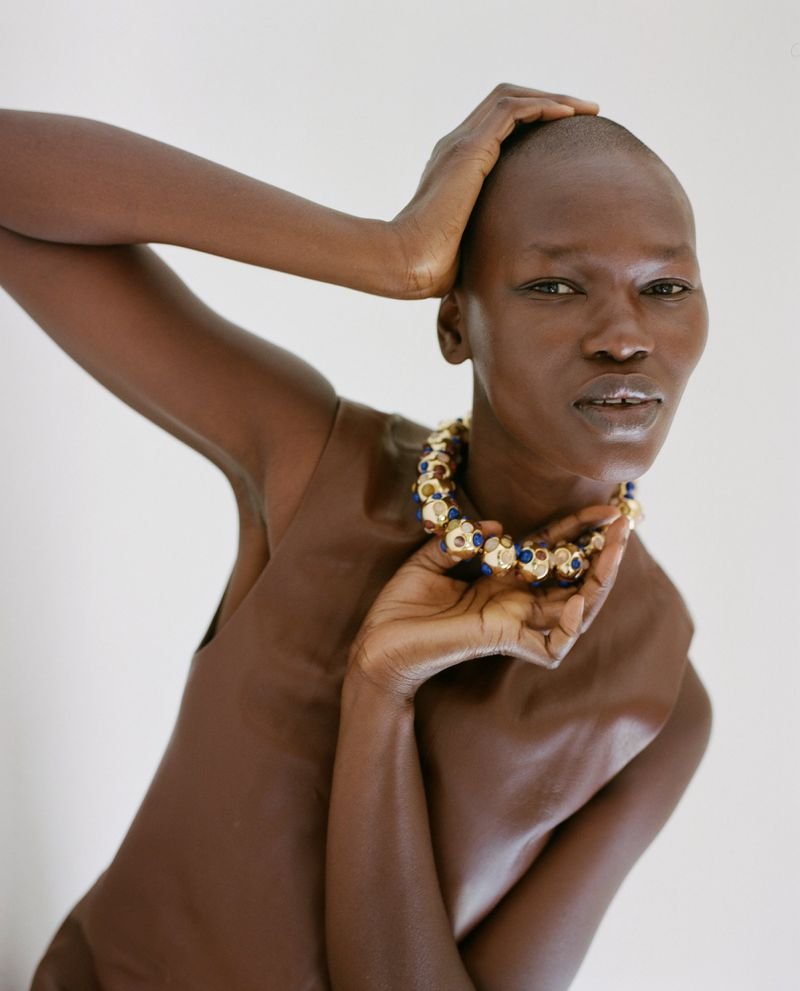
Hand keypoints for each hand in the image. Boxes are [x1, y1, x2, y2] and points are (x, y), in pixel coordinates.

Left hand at [347, 509, 629, 702]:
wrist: (376, 643)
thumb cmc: (401, 605)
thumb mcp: (429, 557)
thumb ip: (463, 539)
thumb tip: (499, 526)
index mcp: (502, 579)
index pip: (552, 551)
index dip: (579, 529)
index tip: (604, 506)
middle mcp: (516, 601)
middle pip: (576, 578)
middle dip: (604, 553)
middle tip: (624, 524)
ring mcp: (513, 624)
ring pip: (576, 610)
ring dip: (601, 581)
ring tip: (615, 552)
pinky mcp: (503, 643)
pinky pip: (551, 645)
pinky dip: (570, 627)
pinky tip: (578, 600)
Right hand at [390, 83, 599, 299]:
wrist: (405, 264)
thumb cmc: (432, 268)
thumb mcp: (471, 246)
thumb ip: (490, 240)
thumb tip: (514, 266)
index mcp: (455, 167)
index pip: (496, 127)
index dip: (533, 122)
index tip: (566, 135)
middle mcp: (456, 147)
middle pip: (506, 103)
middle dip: (548, 102)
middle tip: (584, 114)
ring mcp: (461, 145)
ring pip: (512, 98)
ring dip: (553, 99)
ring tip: (587, 110)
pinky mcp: (469, 150)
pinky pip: (512, 111)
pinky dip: (543, 107)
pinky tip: (569, 116)